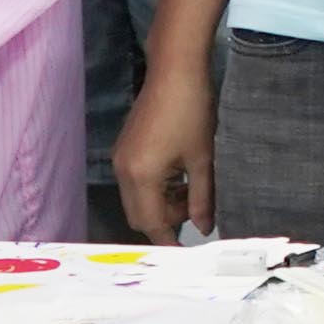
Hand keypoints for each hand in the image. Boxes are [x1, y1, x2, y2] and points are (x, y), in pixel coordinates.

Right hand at [108, 66, 214, 242]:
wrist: (175, 71)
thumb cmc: (192, 111)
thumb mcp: (203, 159)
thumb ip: (202, 199)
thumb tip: (203, 228)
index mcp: (141, 176)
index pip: (152, 223)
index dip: (169, 241)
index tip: (186, 253)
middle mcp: (123, 171)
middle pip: (139, 215)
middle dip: (166, 221)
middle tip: (194, 209)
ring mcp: (121, 159)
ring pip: (137, 199)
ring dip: (161, 203)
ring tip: (191, 188)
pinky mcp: (125, 148)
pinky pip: (135, 182)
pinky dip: (155, 187)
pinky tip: (179, 174)